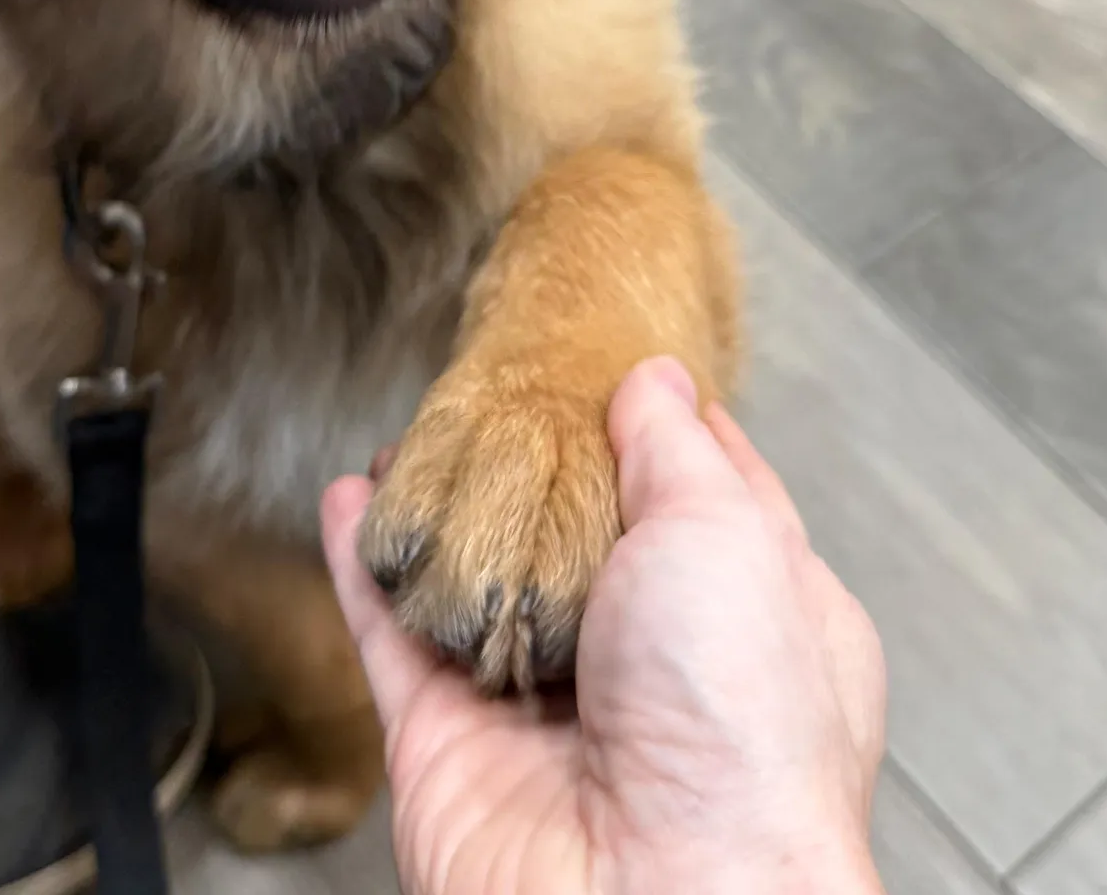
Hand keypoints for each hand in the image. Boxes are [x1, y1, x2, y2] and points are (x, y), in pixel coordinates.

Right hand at [322, 357, 887, 894]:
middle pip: (581, 535)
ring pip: (482, 581)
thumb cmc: (736, 721)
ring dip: (444, 509)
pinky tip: (352, 502)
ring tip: (414, 437)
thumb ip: (677, 449)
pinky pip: (396, 635)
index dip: (659, 429)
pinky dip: (367, 567)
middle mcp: (655, 662)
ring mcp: (549, 704)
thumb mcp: (729, 532)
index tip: (616, 366)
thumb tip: (656, 380)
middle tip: (497, 395)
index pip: (703, 496)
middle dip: (538, 468)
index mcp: (753, 611)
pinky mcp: (453, 741)